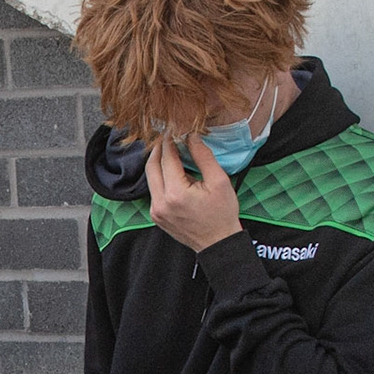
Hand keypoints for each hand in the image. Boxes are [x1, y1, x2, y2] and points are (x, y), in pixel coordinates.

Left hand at [146, 134, 243, 251]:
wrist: (217, 243)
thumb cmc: (222, 214)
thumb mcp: (219, 182)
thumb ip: (203, 157)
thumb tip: (192, 137)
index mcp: (176, 193)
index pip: (167, 159)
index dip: (170, 141)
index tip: (173, 130)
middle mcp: (160, 203)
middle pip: (151, 167)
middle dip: (158, 149)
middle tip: (166, 136)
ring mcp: (156, 211)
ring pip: (150, 179)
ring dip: (158, 163)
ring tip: (169, 151)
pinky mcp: (156, 216)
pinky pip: (154, 191)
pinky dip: (160, 178)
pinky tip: (171, 171)